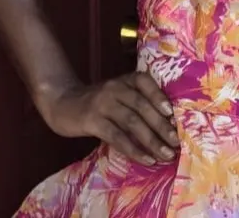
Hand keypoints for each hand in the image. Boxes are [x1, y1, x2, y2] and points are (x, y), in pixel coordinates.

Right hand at [37, 73, 179, 165]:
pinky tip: (146, 159)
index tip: (174, 115)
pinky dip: (133, 149)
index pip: (146, 83)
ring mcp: (103, 104)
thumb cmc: (99, 101)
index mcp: (126, 79)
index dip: (160, 97)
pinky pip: (116, 137)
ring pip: (132, 122)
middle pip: (142, 106)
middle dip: (161, 125)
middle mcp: (115, 88)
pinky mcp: (91, 121)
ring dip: (151, 140)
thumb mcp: (118, 94)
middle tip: (176, 142)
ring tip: (165, 154)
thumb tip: (168, 121)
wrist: (62, 103)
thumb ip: (137, 101)